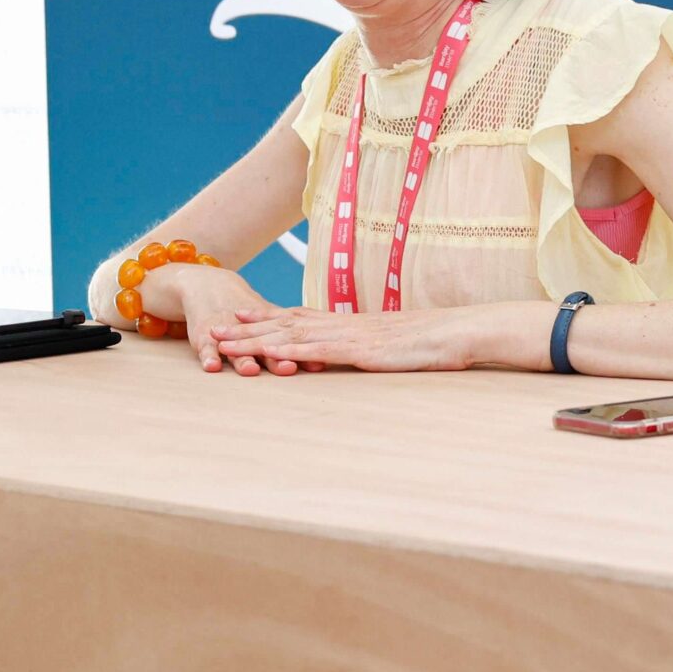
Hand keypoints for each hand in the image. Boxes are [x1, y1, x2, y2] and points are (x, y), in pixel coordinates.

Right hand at [146, 264, 304, 376]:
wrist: (209, 286)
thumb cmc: (244, 308)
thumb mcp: (267, 320)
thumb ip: (290, 340)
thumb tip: (320, 359)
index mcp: (268, 327)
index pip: (288, 341)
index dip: (302, 352)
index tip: (317, 364)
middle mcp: (249, 329)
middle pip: (264, 344)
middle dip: (276, 357)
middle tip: (288, 368)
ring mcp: (226, 332)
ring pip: (236, 347)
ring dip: (244, 358)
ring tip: (251, 369)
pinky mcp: (203, 335)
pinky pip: (205, 347)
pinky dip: (208, 356)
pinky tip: (211, 366)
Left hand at [211, 305, 468, 372]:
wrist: (457, 333)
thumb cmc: (433, 342)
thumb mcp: (394, 348)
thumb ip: (372, 349)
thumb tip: (363, 356)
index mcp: (350, 324)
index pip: (300, 316)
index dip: (267, 316)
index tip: (240, 314)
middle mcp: (342, 325)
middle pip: (285, 323)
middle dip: (248, 327)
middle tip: (215, 326)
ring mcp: (348, 336)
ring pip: (291, 334)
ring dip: (255, 338)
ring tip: (224, 340)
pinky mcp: (359, 350)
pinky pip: (317, 350)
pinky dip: (288, 349)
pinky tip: (266, 351)